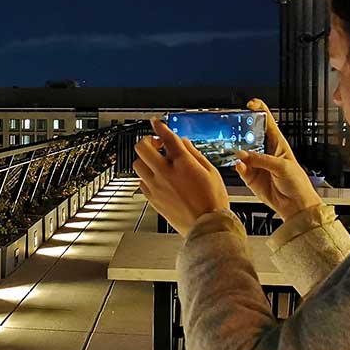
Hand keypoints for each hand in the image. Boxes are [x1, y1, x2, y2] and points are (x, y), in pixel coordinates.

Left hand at [134, 118, 228, 234]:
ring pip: (137, 164)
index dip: (160, 126)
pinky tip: (156, 178)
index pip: (167, 137)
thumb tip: (183, 142)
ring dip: (145, 159)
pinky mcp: (152, 198)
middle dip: (147, 141)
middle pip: (142, 147)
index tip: (156, 123)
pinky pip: (141, 181)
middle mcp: (166, 173)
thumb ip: (194, 154)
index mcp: (183, 163)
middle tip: (155, 143)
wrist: (207, 226)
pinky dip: (146, 176)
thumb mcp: (211, 172)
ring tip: (155, 161)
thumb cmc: (212, 201)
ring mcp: (156, 186)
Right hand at [234, 98, 322, 220]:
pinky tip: (240, 166)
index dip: (260, 111)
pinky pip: (240, 168)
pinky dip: (238, 167)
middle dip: (241, 130)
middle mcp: (265, 152)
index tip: (250, 104)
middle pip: (250, 135)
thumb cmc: (297, 183)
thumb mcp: (281, 166)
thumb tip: (242, 155)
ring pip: (241, 152)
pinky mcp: (250, 176)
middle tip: (233, 127)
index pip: (268, 122)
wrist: (295, 205)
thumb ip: (261, 159)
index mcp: (278, 143)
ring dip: (237, 151)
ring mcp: (256, 164)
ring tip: (236, 151)